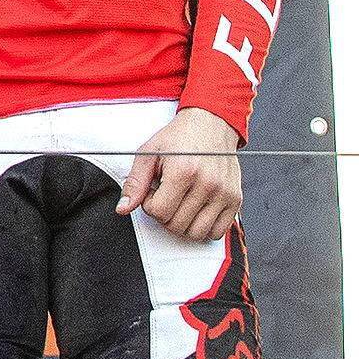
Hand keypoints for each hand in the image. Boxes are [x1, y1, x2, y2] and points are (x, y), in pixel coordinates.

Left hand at [121, 105, 242, 241]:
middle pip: (177, 225)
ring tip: (179, 204)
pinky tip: (195, 211)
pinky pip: (218, 231)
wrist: (211, 125)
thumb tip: (123, 208)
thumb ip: (135, 183)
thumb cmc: (179, 138)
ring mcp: (224, 194)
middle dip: (164, 215)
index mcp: (183, 171)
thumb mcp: (149, 153)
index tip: (153, 192)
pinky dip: (204, 228)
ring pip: (197, 233)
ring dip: (183, 224)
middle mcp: (207, 184)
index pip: (159, 212)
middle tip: (165, 196)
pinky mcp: (235, 200)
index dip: (149, 205)